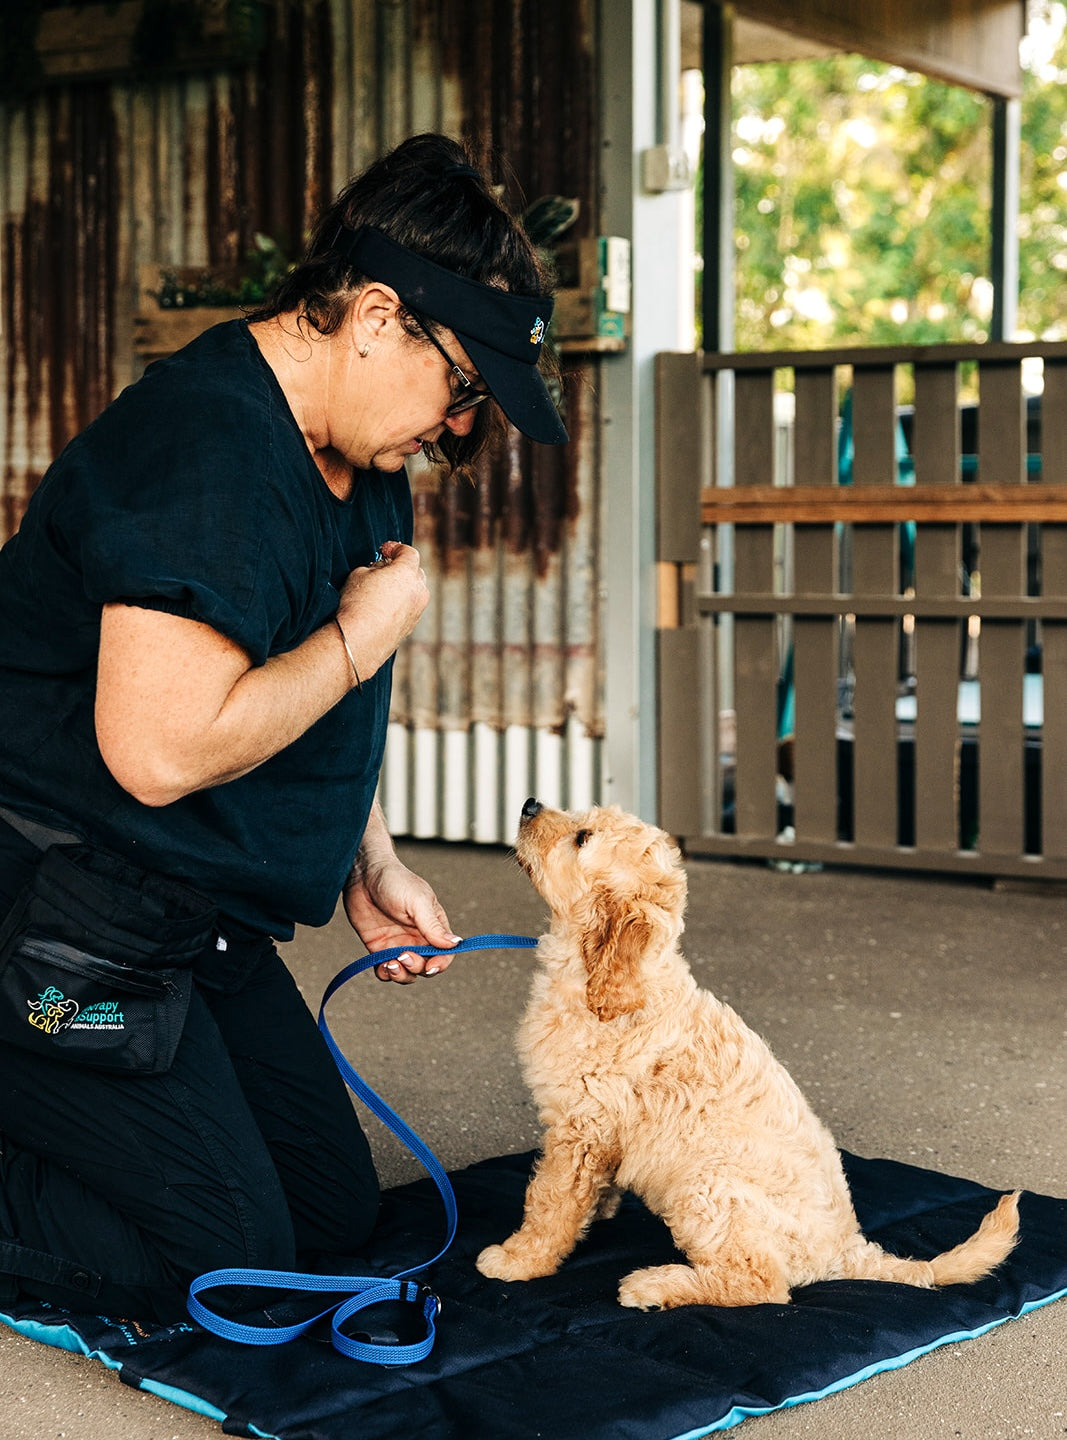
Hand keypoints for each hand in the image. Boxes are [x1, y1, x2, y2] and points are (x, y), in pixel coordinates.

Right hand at [336, 541, 428, 678]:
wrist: (359, 641)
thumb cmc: (357, 604)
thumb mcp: (359, 573)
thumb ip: (374, 568)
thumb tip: (379, 571)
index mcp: (407, 573)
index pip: (409, 553)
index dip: (395, 548)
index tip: (383, 550)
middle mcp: (418, 591)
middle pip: (416, 572)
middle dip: (401, 568)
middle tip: (383, 570)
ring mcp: (417, 611)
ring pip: (415, 592)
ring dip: (403, 587)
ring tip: (381, 590)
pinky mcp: (411, 627)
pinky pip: (409, 608)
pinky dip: (401, 604)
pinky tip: (383, 608)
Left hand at [344, 850, 460, 983]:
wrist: (363, 874)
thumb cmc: (395, 880)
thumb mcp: (417, 902)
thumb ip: (433, 925)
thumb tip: (455, 943)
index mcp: (433, 926)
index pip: (445, 953)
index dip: (441, 963)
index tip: (430, 966)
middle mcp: (417, 938)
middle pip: (425, 966)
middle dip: (417, 967)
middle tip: (403, 955)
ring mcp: (398, 944)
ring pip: (406, 972)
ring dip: (401, 975)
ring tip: (390, 964)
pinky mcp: (379, 947)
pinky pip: (385, 970)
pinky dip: (385, 974)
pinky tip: (381, 966)